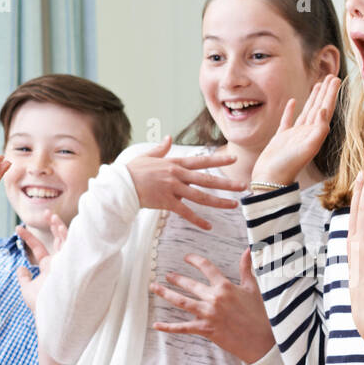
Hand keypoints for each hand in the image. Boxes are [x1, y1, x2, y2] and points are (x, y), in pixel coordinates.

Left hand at [15, 213, 67, 314]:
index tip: (17, 228)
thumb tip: (19, 268)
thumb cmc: (41, 306)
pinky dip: (67, 233)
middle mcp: (59, 262)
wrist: (52, 314)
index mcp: (49, 267)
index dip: (28, 238)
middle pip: (57, 239)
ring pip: (66, 239)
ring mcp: (66, 262)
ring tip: (50, 215)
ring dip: (59, 226)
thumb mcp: (28, 290)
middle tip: (45, 212)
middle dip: (51, 225)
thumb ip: (24, 278)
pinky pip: (72, 244)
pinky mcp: (71, 262)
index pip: (39, 248)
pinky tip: (58, 223)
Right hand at [126, 136, 246, 229]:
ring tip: (234, 205)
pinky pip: (186, 213)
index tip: (233, 158)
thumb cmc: (132, 171)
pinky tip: (209, 226)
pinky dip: (198, 220)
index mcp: (175, 163)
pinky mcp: (167, 202)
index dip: (219, 160)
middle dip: (227, 183)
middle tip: (243, 186)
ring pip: (201, 196)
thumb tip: (167, 137)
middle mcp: (177, 175)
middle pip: (207, 179)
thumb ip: (161, 149)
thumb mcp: (147, 156)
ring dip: (219, 202)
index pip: (202, 160)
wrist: (120, 185)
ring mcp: (173, 189)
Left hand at [149, 248, 274, 363]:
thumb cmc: (258, 314)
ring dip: (166, 294)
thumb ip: (246, 268)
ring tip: (155, 287)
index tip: (187, 258)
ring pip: (182, 302)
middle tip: (167, 275)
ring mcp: (208, 314)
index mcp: (225, 287)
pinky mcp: (206, 329)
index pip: (206, 267)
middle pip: (190, 284)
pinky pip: (183, 328)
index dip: (194, 260)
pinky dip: (168, 327)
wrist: (261, 340)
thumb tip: (248, 250)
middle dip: (176, 279)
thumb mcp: (252, 288)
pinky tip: (156, 325)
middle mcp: (214, 298)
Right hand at [252, 76, 341, 185]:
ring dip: (313, 98)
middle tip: (332, 76)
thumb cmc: (288, 166)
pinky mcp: (281, 138)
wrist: (271, 180)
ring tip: (318, 85)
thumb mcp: (307, 148)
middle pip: (319, 108)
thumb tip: (323, 110)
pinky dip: (290, 110)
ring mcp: (294, 135)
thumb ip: (319, 130)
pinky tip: (292, 102)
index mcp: (315, 134)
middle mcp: (307, 133)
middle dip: (325, 92)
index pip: (326, 110)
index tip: (336, 79)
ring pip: (306, 112)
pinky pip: (288, 120)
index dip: (331, 94)